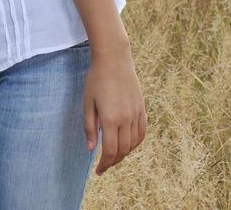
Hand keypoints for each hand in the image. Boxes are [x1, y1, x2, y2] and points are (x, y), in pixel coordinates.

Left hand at [84, 44, 146, 174]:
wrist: (114, 58)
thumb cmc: (97, 79)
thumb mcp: (88, 103)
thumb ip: (90, 127)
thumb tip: (91, 149)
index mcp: (111, 119)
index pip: (110, 151)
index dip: (104, 164)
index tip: (98, 171)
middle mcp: (126, 118)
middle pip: (123, 150)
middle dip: (113, 161)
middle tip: (104, 166)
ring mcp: (136, 113)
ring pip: (134, 143)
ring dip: (125, 153)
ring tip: (114, 156)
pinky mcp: (142, 107)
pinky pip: (142, 131)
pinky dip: (136, 142)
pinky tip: (128, 145)